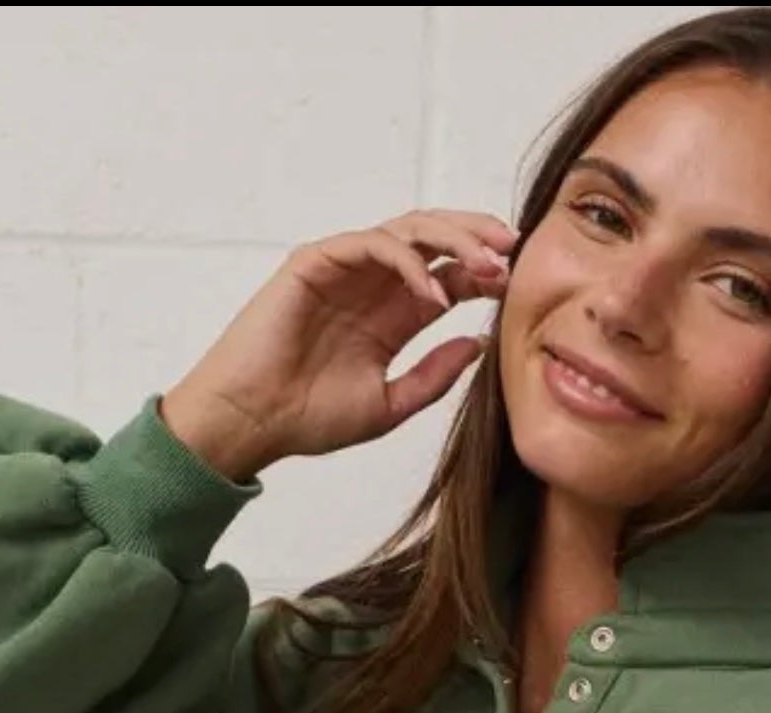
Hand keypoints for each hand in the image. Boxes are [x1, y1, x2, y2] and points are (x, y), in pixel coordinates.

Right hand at [160, 208, 516, 481]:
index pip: (449, 276)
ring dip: (452, 239)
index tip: (518, 283)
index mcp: (392, 314)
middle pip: (435, 241)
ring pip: (408, 230)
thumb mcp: (391, 405)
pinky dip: (406, 260)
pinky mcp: (315, 262)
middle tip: (514, 246)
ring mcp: (344, 269)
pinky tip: (433, 291)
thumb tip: (479, 345)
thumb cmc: (308, 418)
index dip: (484, 274)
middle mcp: (373, 285)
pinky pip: (370, 243)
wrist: (252, 423)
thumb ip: (434, 375)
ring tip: (486, 261)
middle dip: (477, 237)